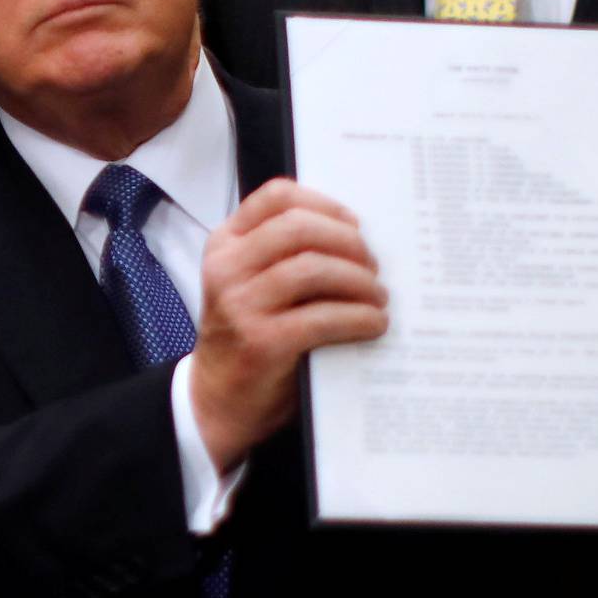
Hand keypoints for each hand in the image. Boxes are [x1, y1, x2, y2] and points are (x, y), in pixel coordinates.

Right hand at [190, 178, 387, 472]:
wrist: (219, 400)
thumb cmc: (248, 335)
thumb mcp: (250, 283)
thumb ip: (282, 255)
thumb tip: (358, 237)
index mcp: (225, 244)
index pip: (276, 197)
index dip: (325, 204)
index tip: (355, 224)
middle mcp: (227, 268)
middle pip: (299, 228)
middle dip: (348, 242)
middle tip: (373, 265)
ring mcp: (240, 305)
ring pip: (313, 269)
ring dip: (359, 281)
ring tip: (378, 297)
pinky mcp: (261, 342)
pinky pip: (322, 318)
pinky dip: (358, 318)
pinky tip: (373, 324)